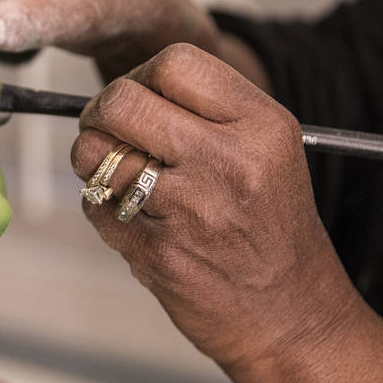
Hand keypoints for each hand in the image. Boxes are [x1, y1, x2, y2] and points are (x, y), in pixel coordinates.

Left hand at [71, 43, 360, 370]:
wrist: (290, 318)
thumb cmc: (271, 231)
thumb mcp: (268, 152)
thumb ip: (206, 112)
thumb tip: (124, 87)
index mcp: (261, 127)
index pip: (173, 63)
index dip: (139, 75)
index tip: (136, 96)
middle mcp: (227, 161)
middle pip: (121, 101)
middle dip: (100, 113)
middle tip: (108, 131)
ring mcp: (189, 208)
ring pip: (94, 153)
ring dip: (92, 161)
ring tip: (120, 176)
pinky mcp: (156, 250)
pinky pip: (94, 205)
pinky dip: (101, 207)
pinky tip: (136, 218)